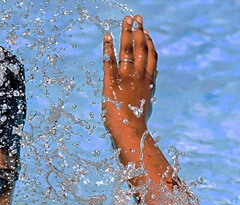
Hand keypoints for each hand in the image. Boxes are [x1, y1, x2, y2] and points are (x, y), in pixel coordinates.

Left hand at [102, 15, 156, 134]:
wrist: (129, 130)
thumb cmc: (135, 120)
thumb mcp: (145, 100)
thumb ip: (147, 87)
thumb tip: (152, 77)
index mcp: (148, 80)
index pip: (151, 56)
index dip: (149, 42)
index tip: (145, 31)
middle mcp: (139, 76)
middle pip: (140, 48)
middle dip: (138, 30)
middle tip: (135, 18)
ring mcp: (125, 78)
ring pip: (127, 50)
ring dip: (125, 33)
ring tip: (125, 21)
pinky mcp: (111, 82)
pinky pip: (109, 61)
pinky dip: (108, 47)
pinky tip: (107, 37)